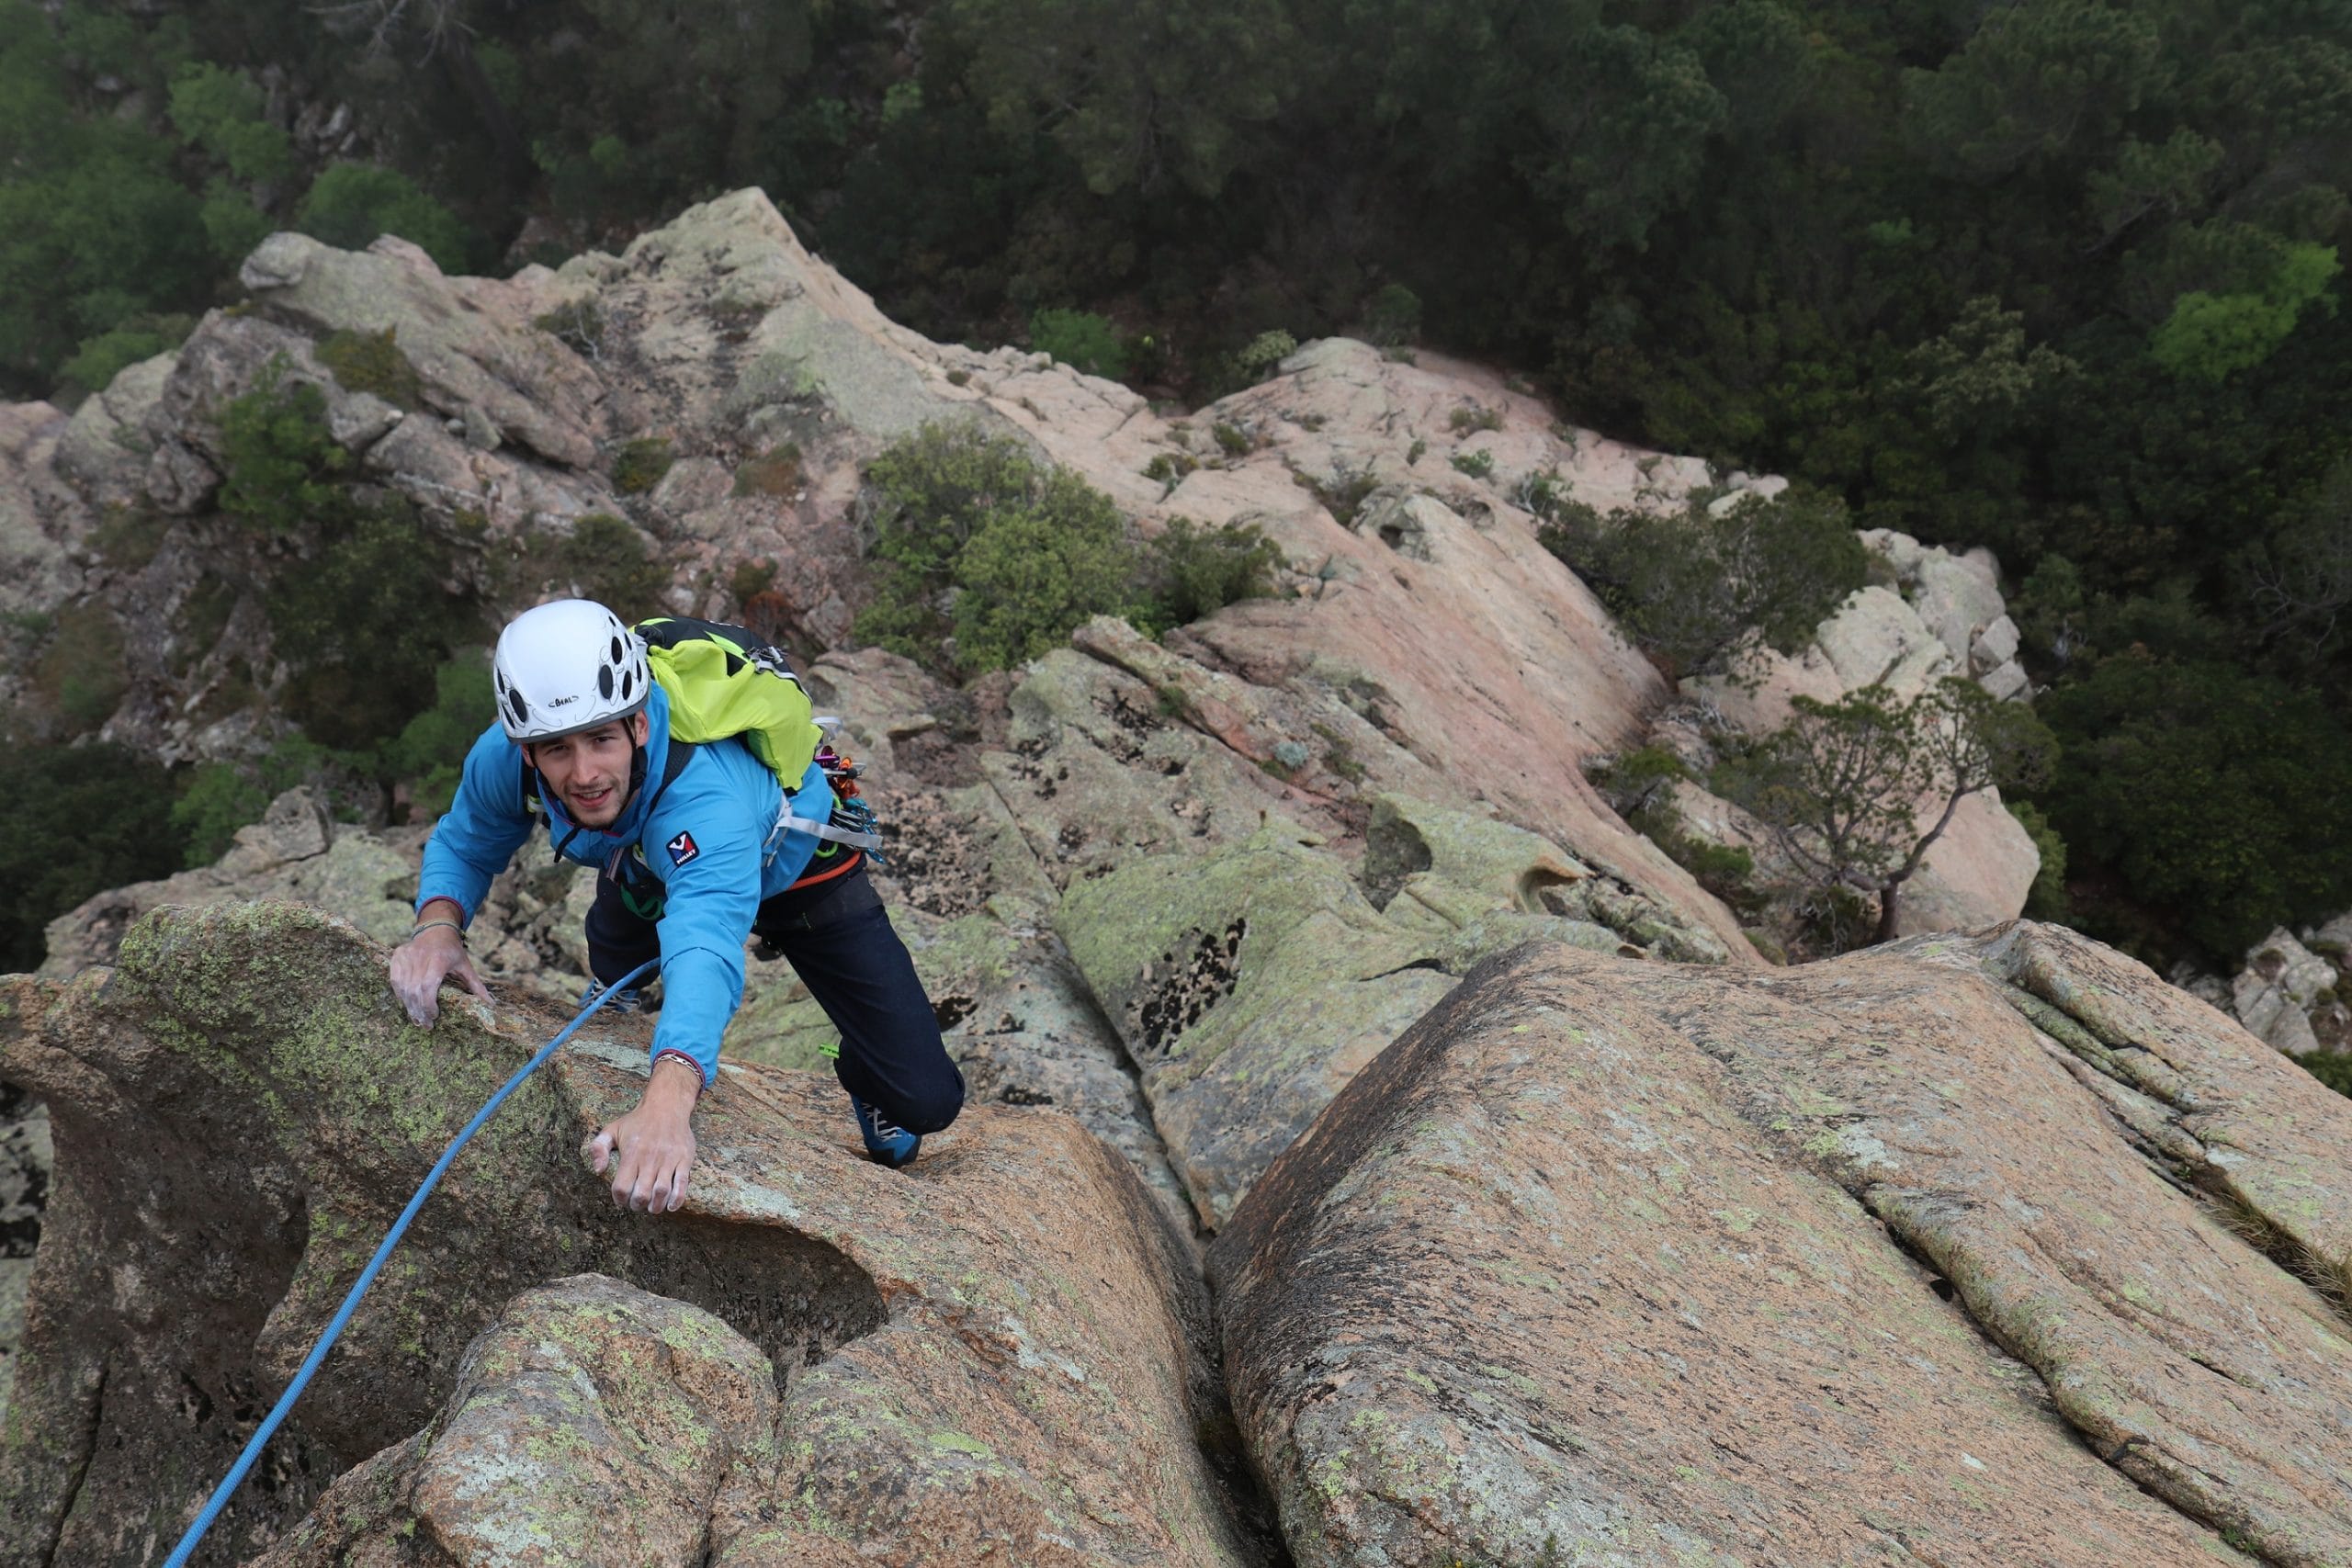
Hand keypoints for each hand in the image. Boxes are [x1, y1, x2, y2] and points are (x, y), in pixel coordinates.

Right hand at [390, 910, 490, 1025]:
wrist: (437, 929)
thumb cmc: (452, 951)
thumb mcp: (466, 966)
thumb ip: (476, 986)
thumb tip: (490, 1005)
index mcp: (439, 959)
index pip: (428, 986)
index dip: (429, 1004)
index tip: (435, 1016)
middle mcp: (420, 957)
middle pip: (414, 990)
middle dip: (419, 1010)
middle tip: (426, 1025)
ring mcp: (406, 955)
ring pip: (403, 987)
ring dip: (409, 1006)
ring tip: (417, 1019)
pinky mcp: (397, 956)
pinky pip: (395, 979)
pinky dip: (400, 994)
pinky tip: (407, 1004)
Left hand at [585, 1058, 701, 1212]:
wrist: (667, 1105)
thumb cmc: (637, 1120)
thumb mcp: (612, 1129)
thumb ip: (598, 1148)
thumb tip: (598, 1171)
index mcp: (631, 1152)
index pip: (622, 1186)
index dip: (619, 1199)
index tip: (621, 1200)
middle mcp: (650, 1157)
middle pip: (642, 1193)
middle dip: (637, 1205)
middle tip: (637, 1204)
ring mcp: (669, 1158)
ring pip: (662, 1191)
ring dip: (656, 1206)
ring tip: (652, 1207)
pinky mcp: (684, 1158)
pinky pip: (682, 1183)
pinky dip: (677, 1199)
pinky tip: (670, 1206)